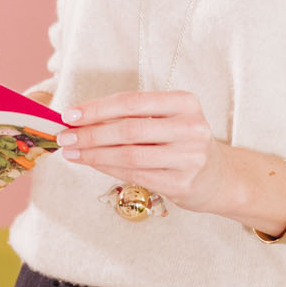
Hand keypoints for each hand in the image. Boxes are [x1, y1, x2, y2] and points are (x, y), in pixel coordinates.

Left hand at [57, 91, 226, 213]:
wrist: (220, 178)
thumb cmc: (183, 142)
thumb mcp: (169, 119)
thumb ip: (133, 116)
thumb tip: (82, 118)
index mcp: (185, 103)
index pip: (133, 102)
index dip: (98, 108)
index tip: (69, 114)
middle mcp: (191, 128)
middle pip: (129, 129)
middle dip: (91, 133)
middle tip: (65, 137)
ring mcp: (189, 158)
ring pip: (129, 155)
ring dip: (94, 154)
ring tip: (72, 152)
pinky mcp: (182, 184)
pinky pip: (135, 175)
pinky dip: (107, 168)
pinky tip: (91, 164)